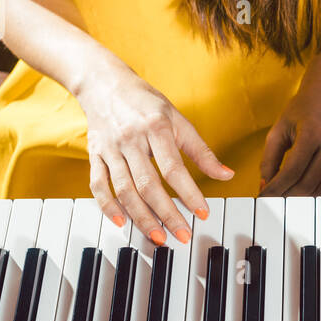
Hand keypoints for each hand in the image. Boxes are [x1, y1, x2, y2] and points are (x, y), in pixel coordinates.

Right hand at [75, 67, 233, 243]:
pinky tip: (122, 223)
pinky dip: (108, 206)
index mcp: (156, 128)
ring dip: (141, 216)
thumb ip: (201, 150)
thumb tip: (226, 175)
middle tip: (182, 234)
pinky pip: (98, 185)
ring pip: (124, 189)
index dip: (189, 193)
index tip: (202, 213)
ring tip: (158, 236)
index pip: (173, 167)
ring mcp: (110, 149)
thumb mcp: (178, 120)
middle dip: (166, 213)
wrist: (105, 84)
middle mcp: (131, 139)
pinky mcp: (94, 155)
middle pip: (148, 184)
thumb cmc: (146, 103)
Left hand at [261, 65, 320, 195]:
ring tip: (285, 198)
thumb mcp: (280, 127)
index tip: (262, 196)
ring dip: (301, 198)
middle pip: (307, 184)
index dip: (274, 188)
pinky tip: (305, 193)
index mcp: (313, 133)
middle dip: (285, 196)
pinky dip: (318, 193)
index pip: (291, 171)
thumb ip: (270, 158)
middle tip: (271, 201)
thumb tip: (265, 186)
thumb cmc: (303, 107)